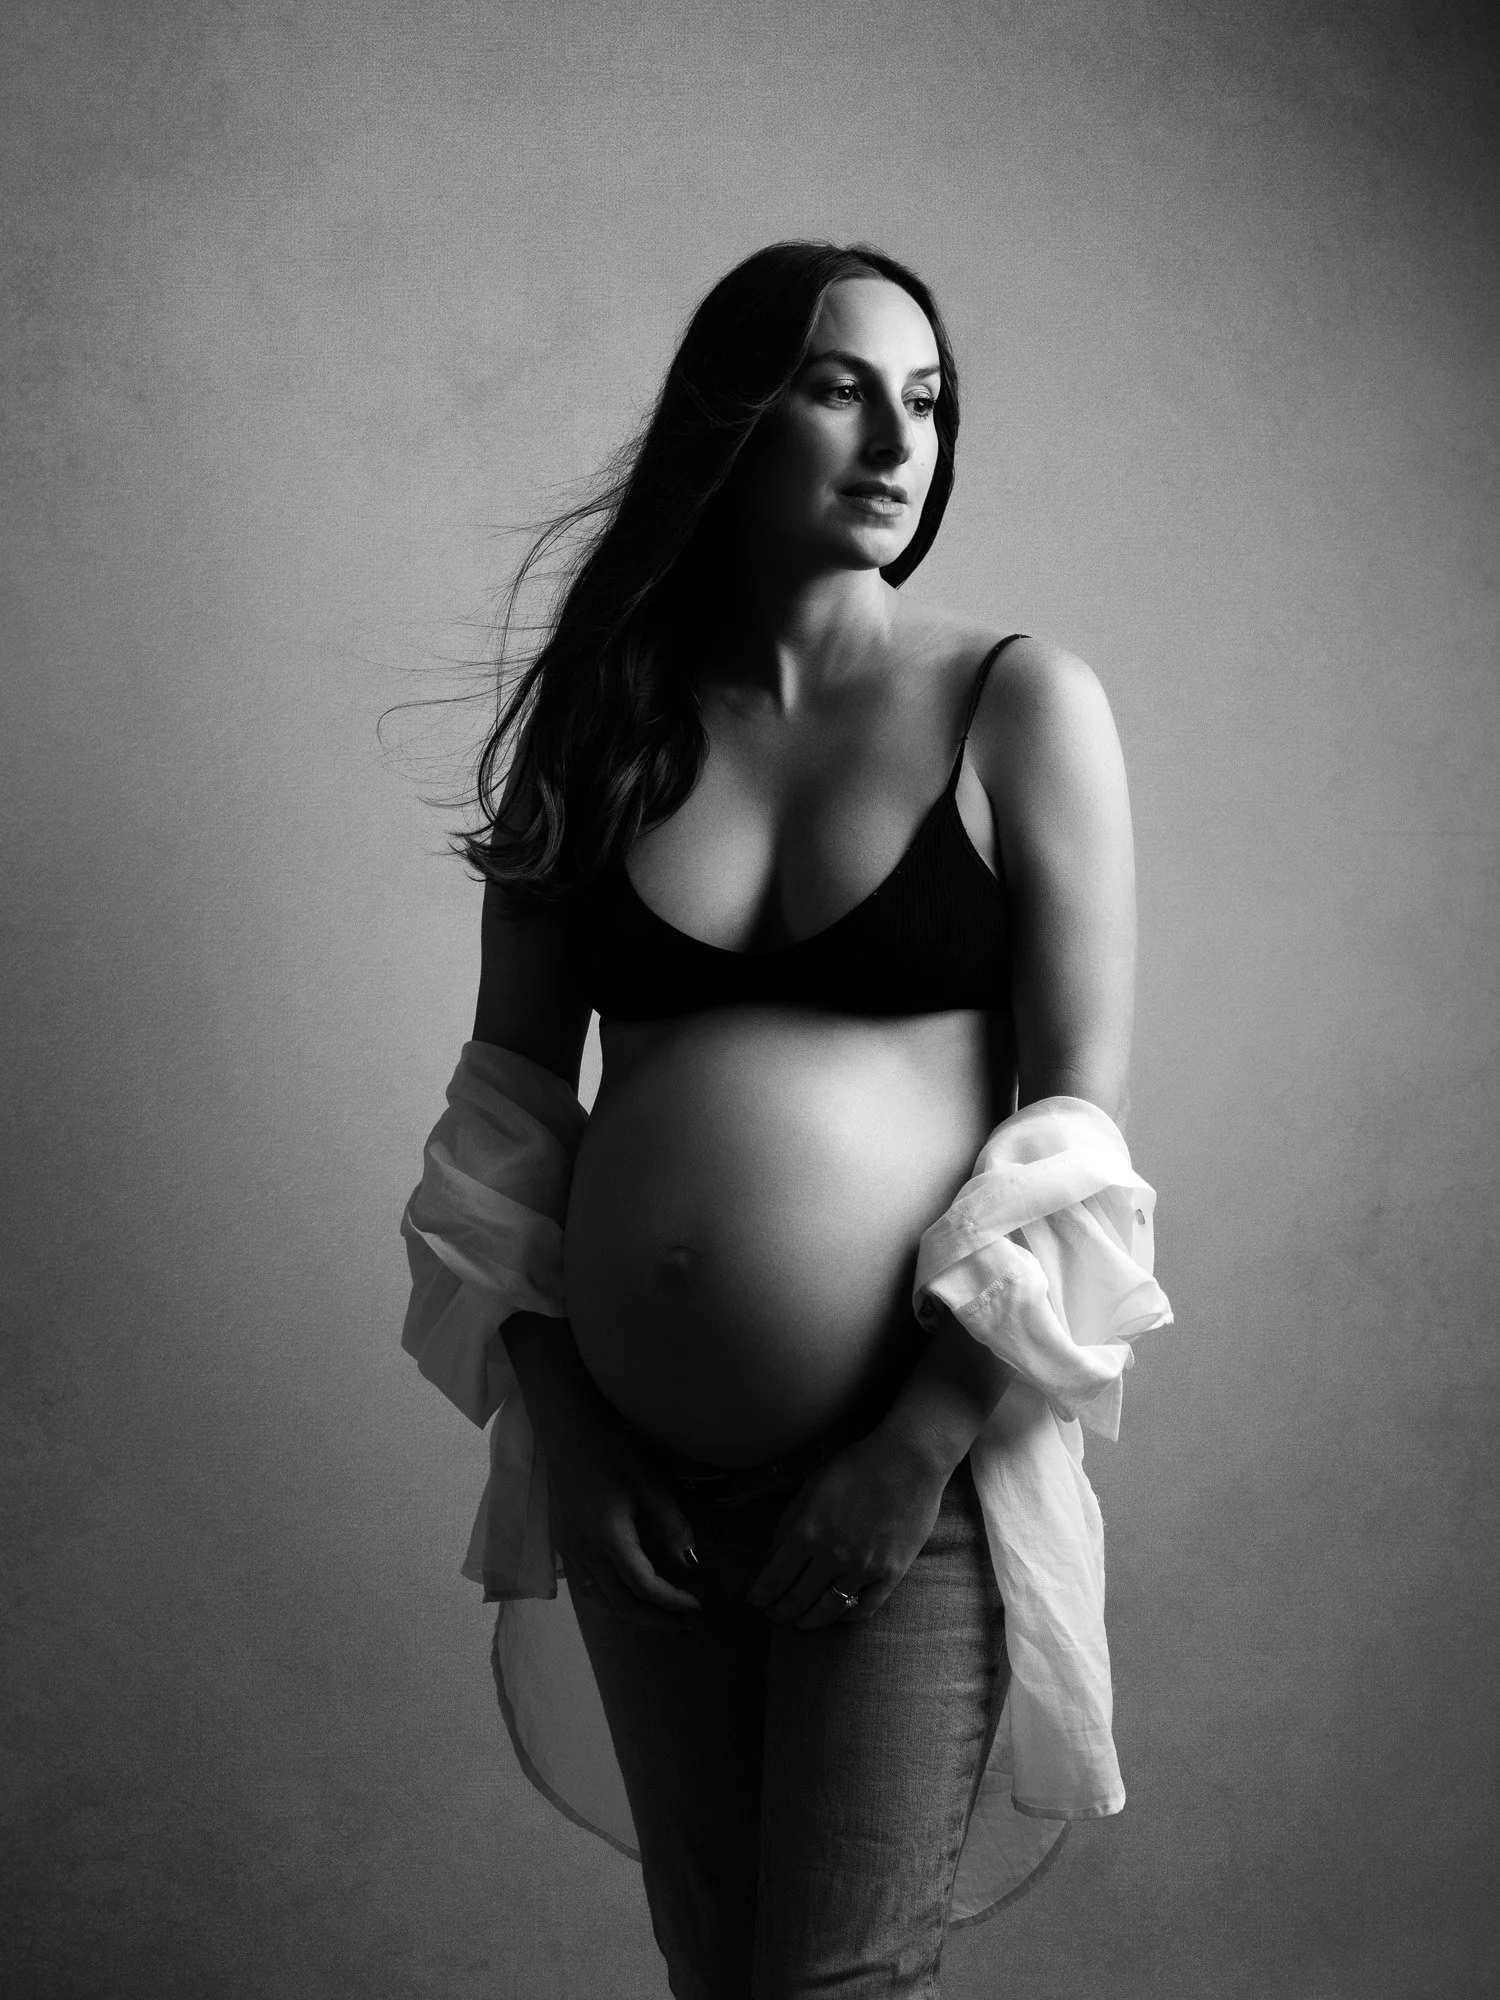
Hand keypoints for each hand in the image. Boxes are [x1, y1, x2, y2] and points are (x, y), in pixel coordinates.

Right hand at [549, 1416, 702, 1631]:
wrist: (568, 1432)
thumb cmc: (613, 1452)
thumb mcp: (650, 1483)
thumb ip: (672, 1525)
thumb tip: (690, 1563)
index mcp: (608, 1536)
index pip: (643, 1585)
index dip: (671, 1601)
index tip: (696, 1606)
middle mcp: (584, 1550)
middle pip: (620, 1602)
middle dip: (654, 1619)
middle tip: (684, 1626)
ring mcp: (568, 1549)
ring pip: (599, 1598)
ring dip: (631, 1612)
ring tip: (658, 1616)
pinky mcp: (561, 1542)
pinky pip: (584, 1584)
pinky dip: (608, 1598)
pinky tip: (624, 1594)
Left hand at [745, 1429, 950, 1629]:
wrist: (909, 1460)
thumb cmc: (857, 1466)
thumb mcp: (812, 1486)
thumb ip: (789, 1521)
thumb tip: (772, 1554)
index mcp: (808, 1532)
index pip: (775, 1577)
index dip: (762, 1595)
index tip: (756, 1601)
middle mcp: (833, 1555)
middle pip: (798, 1599)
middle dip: (780, 1612)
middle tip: (774, 1615)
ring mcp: (864, 1568)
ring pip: (828, 1610)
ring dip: (809, 1621)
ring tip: (801, 1622)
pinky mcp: (891, 1573)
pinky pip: (865, 1608)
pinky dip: (847, 1617)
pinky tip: (838, 1614)